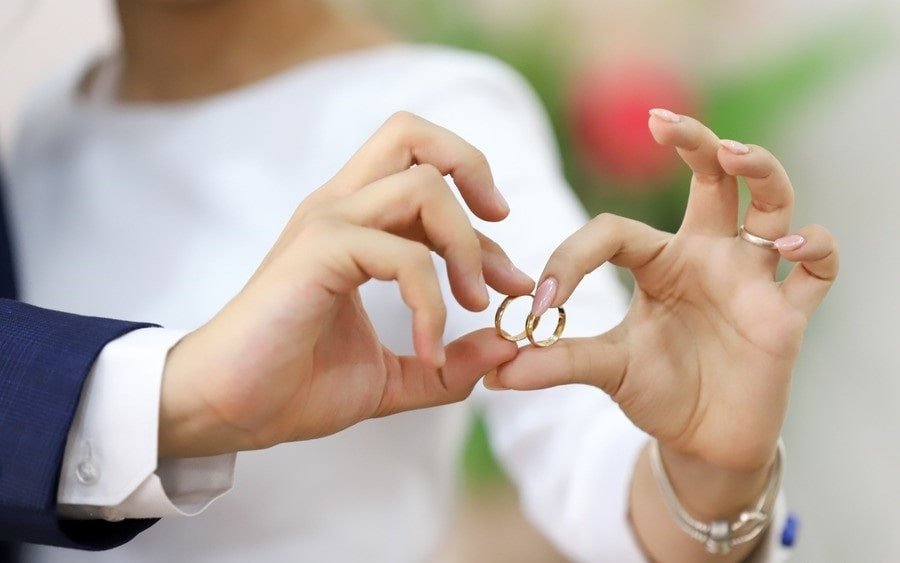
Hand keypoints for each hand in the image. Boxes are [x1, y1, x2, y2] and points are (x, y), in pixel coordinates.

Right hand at [159, 112, 533, 456]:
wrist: (229, 409)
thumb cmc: (295, 385)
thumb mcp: (393, 377)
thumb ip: (449, 363)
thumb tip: (507, 350)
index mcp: (354, 225)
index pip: (427, 178)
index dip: (480, 225)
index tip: (510, 282)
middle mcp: (340, 209)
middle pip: (413, 134)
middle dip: (473, 170)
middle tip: (499, 237)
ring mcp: (327, 224)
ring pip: (421, 183)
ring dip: (465, 243)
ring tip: (474, 304)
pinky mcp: (318, 251)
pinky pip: (402, 253)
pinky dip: (431, 299)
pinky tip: (428, 346)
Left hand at [489, 111, 837, 474]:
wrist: (704, 438)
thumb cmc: (658, 391)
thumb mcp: (606, 370)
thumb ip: (556, 363)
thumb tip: (492, 371)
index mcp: (657, 261)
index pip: (612, 232)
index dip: (571, 259)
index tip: (544, 304)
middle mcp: (707, 254)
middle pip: (711, 176)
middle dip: (692, 140)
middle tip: (661, 121)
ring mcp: (751, 278)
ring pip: (772, 201)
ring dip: (760, 172)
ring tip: (734, 154)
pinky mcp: (787, 313)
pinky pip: (819, 267)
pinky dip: (816, 248)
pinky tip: (792, 247)